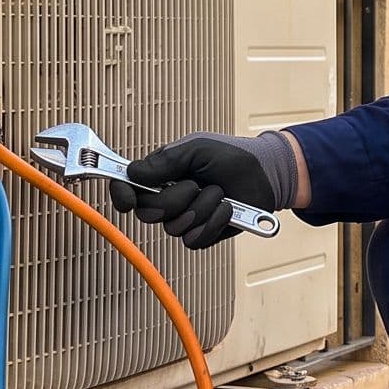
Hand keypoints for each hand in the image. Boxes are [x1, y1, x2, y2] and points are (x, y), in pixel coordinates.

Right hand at [109, 132, 296, 249]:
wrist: (266, 175)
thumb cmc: (232, 156)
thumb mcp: (197, 148)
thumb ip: (164, 161)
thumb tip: (132, 173)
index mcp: (162, 174)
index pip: (128, 187)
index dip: (121, 195)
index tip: (127, 201)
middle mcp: (169, 197)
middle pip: (148, 213)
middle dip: (172, 201)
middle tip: (193, 186)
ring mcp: (186, 217)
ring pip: (173, 228)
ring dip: (200, 208)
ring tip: (218, 193)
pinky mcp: (203, 233)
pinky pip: (194, 240)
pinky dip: (213, 223)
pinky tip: (226, 209)